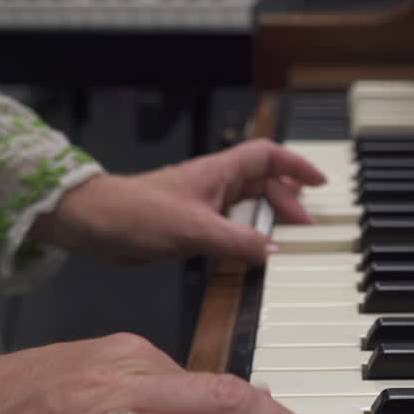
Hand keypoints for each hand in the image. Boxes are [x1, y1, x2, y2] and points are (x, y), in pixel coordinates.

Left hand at [34, 139, 326, 264]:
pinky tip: (251, 257)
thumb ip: (239, 242)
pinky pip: (229, 230)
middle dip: (288, 202)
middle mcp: (214, 186)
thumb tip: (275, 252)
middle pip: (263, 184)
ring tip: (286, 242)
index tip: (319, 183)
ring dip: (268, 223)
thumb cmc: (135, 212)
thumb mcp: (195, 229)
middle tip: (305, 227)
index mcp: (219, 172)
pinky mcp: (190, 228)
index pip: (268, 157)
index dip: (296, 166)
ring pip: (246, 209)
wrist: (94, 225)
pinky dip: (246, 241)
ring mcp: (202, 206)